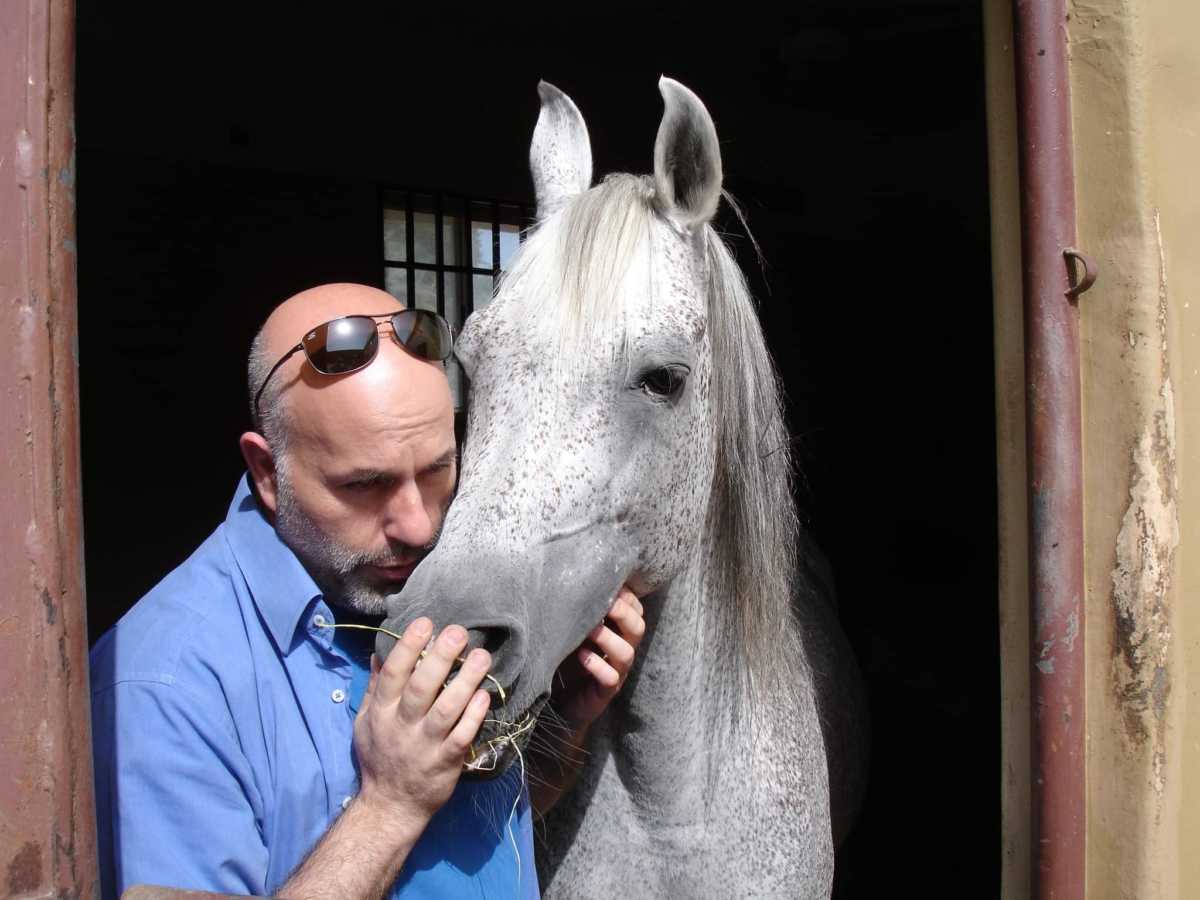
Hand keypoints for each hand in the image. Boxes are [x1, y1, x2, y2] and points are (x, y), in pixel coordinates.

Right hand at [353, 618, 490, 821]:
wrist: (390, 807)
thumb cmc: (379, 758)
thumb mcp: (366, 722)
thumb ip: (376, 687)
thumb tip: (379, 651)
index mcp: (381, 713)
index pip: (394, 674)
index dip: (408, 647)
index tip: (425, 622)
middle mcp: (401, 727)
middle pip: (421, 687)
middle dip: (440, 657)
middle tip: (458, 632)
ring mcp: (424, 746)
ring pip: (446, 710)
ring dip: (465, 682)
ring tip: (482, 657)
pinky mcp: (445, 763)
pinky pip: (462, 736)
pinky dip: (473, 716)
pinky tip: (485, 695)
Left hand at [551, 585, 645, 730]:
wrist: (558, 702)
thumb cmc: (565, 658)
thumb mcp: (572, 630)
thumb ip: (576, 611)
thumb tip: (566, 577)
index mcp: (617, 632)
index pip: (635, 610)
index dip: (627, 596)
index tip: (609, 582)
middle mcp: (621, 650)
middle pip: (637, 628)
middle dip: (623, 613)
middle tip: (606, 603)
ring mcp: (616, 672)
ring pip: (626, 653)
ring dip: (609, 638)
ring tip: (590, 629)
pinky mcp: (604, 692)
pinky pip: (610, 678)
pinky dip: (598, 665)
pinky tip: (582, 656)